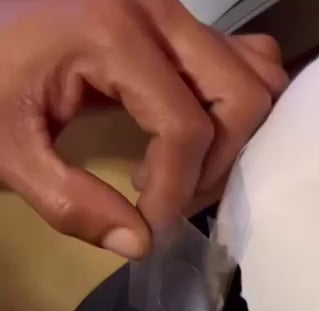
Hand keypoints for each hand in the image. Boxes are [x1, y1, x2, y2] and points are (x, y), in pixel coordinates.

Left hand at [0, 0, 287, 257]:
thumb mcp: (3, 145)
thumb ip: (66, 200)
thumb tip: (139, 244)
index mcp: (112, 35)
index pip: (185, 126)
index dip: (177, 188)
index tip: (153, 226)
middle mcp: (160, 13)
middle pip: (242, 96)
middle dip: (219, 160)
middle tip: (174, 192)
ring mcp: (176, 11)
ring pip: (257, 73)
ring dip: (236, 131)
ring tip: (188, 162)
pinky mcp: (180, 19)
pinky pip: (245, 56)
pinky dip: (238, 98)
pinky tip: (202, 125)